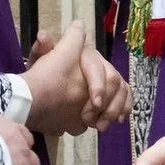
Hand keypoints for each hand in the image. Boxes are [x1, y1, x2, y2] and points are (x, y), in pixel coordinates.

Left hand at [21, 21, 128, 135]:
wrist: (44, 95)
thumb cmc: (43, 76)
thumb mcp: (39, 63)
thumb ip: (42, 50)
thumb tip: (44, 37)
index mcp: (84, 53)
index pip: (96, 66)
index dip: (98, 85)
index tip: (95, 104)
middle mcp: (100, 62)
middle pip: (113, 79)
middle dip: (106, 103)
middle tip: (91, 121)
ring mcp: (108, 77)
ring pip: (121, 89)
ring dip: (114, 109)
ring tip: (100, 126)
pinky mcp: (112, 91)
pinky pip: (125, 97)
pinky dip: (124, 109)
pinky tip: (117, 121)